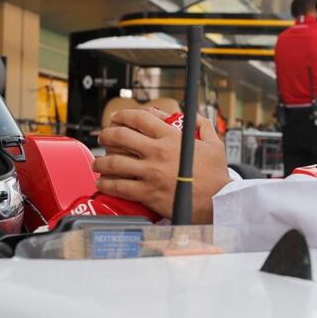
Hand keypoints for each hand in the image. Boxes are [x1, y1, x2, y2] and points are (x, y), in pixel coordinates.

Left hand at [93, 108, 230, 222]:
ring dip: (101, 161)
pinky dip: (106, 183)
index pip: (141, 118)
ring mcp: (151, 174)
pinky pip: (119, 187)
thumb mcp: (214, 144)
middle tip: (103, 138)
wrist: (218, 202)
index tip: (116, 118)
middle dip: (107, 135)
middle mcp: (158, 153)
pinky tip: (103, 182)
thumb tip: (191, 116)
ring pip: (114, 163)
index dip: (124, 115)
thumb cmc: (216, 175)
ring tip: (98, 163)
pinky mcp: (147, 193)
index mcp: (172, 138)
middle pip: (121, 137)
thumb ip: (202, 126)